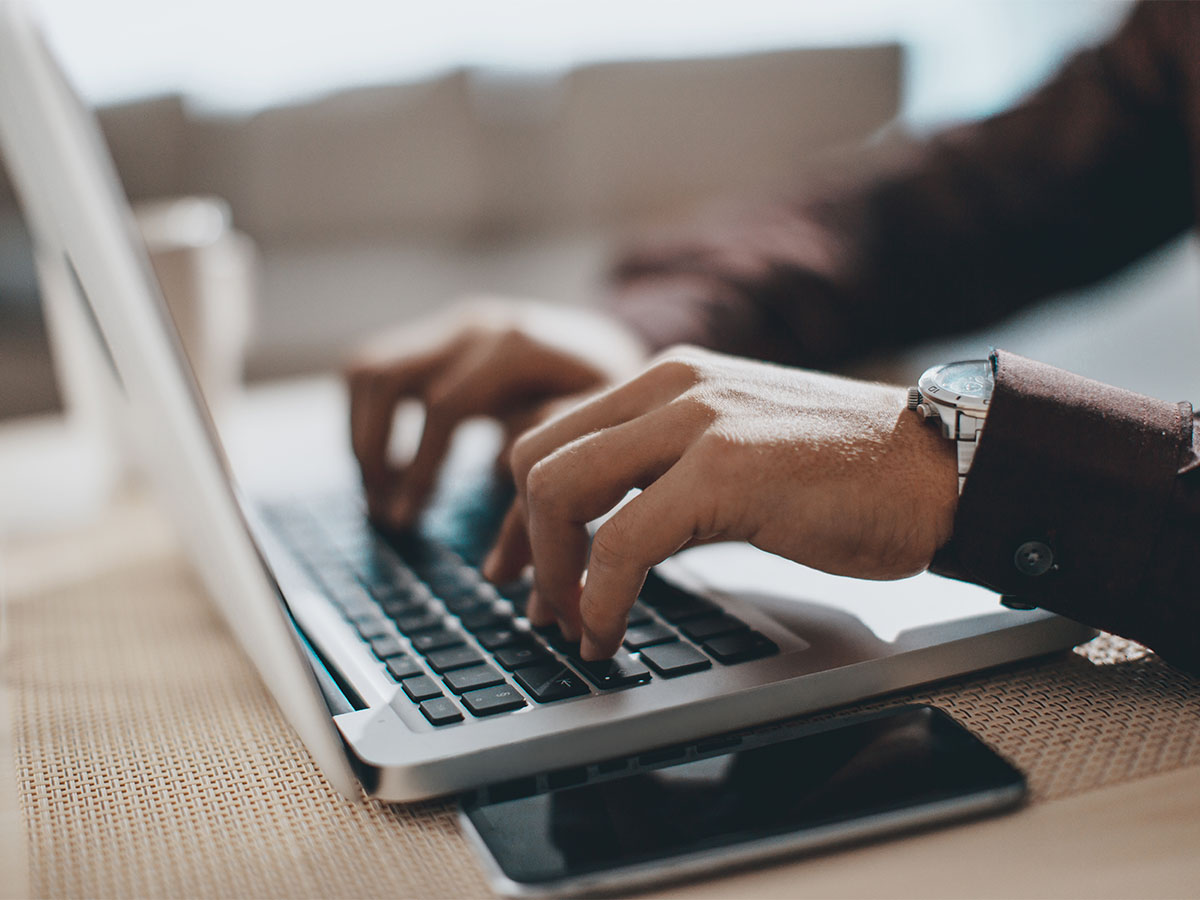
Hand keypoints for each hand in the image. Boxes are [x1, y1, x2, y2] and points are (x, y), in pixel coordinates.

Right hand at [346, 298, 648, 524]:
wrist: (621, 350)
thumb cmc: (617, 402)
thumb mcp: (601, 435)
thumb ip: (549, 471)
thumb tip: (498, 538)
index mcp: (519, 345)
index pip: (443, 406)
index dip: (420, 470)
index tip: (406, 522)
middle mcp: (478, 325)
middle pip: (385, 376)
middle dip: (374, 451)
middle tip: (384, 514)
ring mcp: (453, 324)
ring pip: (368, 368)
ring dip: (361, 434)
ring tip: (380, 494)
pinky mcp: (440, 336)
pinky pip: (375, 368)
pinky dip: (369, 418)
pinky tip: (392, 467)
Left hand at [484, 346, 958, 658]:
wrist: (939, 468)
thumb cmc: (845, 474)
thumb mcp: (735, 450)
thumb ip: (667, 468)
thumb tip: (602, 531)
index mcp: (668, 380)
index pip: (552, 434)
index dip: (517, 511)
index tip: (513, 567)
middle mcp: (671, 386)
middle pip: (535, 457)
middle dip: (521, 542)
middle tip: (538, 606)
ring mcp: (696, 422)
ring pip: (559, 489)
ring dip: (551, 572)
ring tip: (571, 625)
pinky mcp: (725, 471)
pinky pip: (621, 541)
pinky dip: (599, 598)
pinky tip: (608, 634)